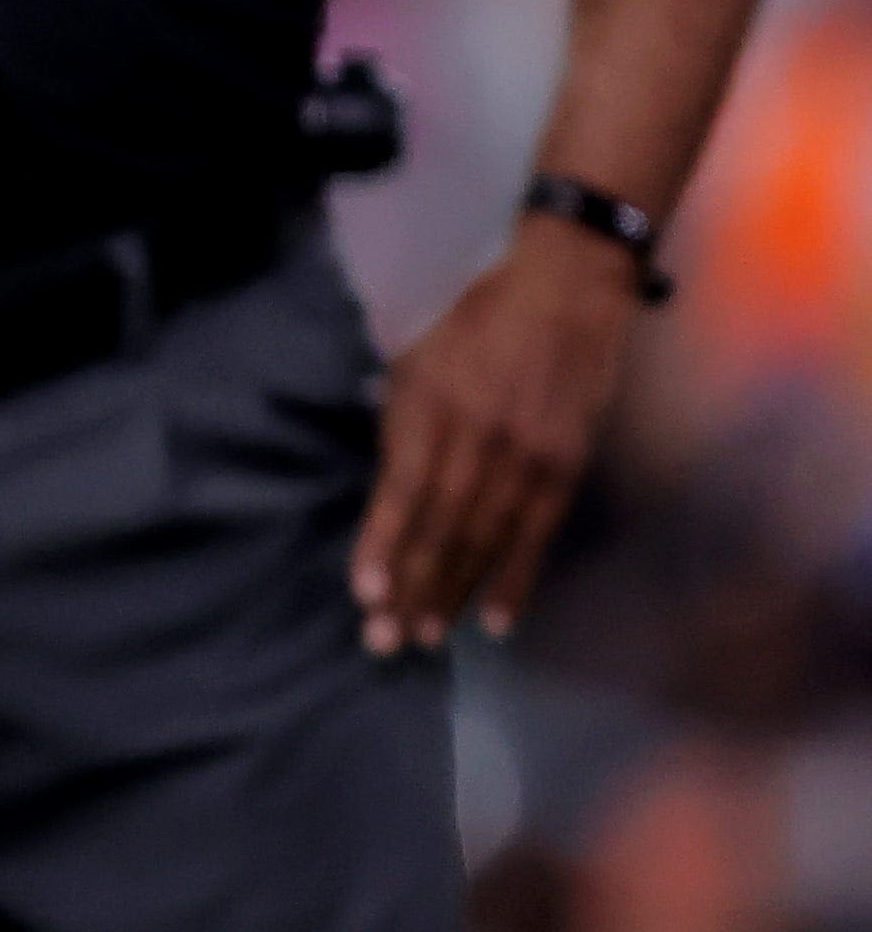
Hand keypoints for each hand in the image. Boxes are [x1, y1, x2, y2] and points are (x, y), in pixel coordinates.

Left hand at [352, 222, 643, 651]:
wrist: (567, 290)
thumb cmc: (477, 319)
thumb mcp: (418, 353)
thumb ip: (399, 415)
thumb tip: (387, 479)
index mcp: (432, 404)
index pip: (404, 490)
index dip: (383, 543)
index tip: (363, 592)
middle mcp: (479, 436)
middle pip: (441, 526)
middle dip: (410, 586)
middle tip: (385, 640)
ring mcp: (527, 455)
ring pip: (485, 539)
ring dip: (454, 592)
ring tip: (426, 636)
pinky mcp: (566, 466)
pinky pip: (536, 534)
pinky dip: (515, 579)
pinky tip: (496, 620)